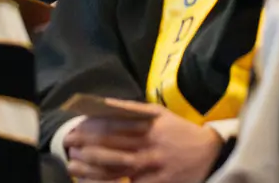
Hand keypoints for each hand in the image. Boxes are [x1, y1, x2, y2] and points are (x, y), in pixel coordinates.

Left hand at [65, 109, 224, 182]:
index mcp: (150, 127)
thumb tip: (105, 104)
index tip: (75, 128)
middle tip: (69, 144)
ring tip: (73, 164)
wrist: (209, 155)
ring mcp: (151, 168)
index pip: (114, 126)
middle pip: (111, 147)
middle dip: (86, 146)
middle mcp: (149, 147)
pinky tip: (91, 181)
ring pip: (114, 168)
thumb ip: (134, 110)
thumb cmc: (180, 132)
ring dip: (90, 166)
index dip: (91, 127)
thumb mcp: (161, 114)